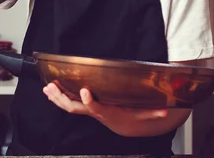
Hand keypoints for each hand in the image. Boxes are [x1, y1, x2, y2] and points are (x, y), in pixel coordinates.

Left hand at [43, 82, 168, 136]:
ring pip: (67, 106)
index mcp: (106, 111)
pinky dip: (57, 96)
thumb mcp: (143, 115)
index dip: (88, 101)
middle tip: (53, 88)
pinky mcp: (83, 107)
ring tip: (47, 87)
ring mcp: (86, 110)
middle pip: (74, 107)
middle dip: (63, 98)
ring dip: (56, 97)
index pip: (96, 107)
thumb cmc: (132, 117)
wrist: (124, 126)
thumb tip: (166, 111)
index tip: (84, 90)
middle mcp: (93, 112)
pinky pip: (67, 103)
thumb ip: (153, 113)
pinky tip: (49, 89)